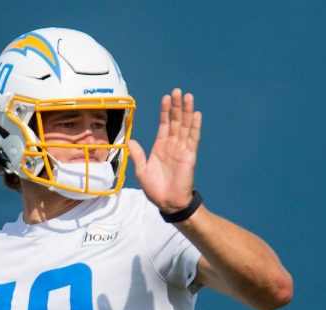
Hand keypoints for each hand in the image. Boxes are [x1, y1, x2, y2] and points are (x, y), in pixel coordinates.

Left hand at [128, 88, 201, 212]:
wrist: (168, 203)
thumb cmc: (155, 189)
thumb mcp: (142, 170)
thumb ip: (138, 154)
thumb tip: (129, 141)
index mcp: (160, 146)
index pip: (164, 124)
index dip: (165, 111)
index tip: (165, 98)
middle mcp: (172, 145)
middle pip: (175, 121)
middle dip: (176, 106)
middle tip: (177, 91)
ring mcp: (182, 149)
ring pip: (185, 126)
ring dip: (186, 111)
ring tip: (187, 97)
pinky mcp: (189, 156)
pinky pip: (193, 138)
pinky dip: (195, 126)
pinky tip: (196, 114)